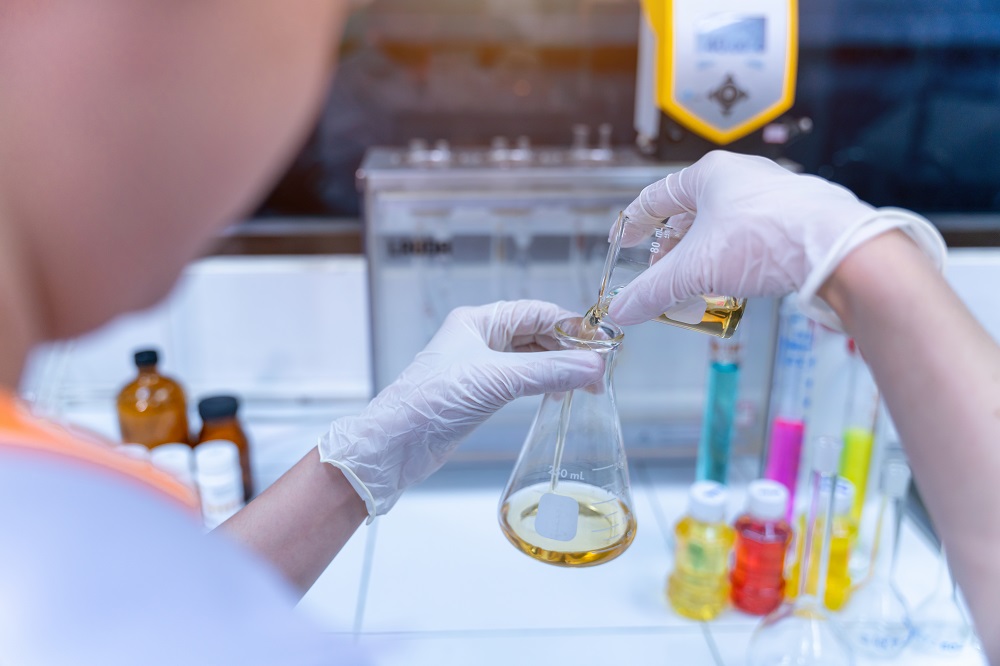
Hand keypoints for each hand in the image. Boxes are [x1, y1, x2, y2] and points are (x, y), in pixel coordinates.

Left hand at [319, 300, 603, 518]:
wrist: (395, 445)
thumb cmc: (430, 402)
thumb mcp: (496, 380)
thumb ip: (548, 371)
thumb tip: (593, 366)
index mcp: (478, 321)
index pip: (537, 313)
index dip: (571, 326)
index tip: (601, 345)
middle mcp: (479, 339)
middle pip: (537, 334)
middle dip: (569, 350)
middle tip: (598, 371)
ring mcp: (479, 367)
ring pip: (531, 359)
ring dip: (558, 369)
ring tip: (584, 386)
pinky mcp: (479, 394)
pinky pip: (521, 381)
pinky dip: (543, 385)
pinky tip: (558, 395)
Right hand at [608, 151, 945, 328]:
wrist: (838, 248)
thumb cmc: (764, 241)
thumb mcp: (695, 271)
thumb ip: (653, 292)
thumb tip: (621, 313)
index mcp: (710, 174)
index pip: (658, 195)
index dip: (636, 222)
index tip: (627, 241)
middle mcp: (742, 176)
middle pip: (692, 212)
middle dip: (673, 247)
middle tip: (664, 274)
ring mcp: (774, 194)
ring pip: (725, 224)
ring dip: (705, 254)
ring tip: (699, 282)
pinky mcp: (799, 216)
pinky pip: (754, 234)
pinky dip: (736, 257)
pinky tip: (738, 280)